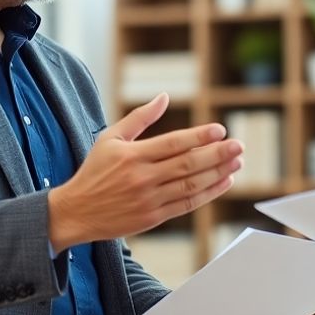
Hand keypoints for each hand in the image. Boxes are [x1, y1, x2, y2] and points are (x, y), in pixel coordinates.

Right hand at [48, 94, 243, 250]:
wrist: (77, 212)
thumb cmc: (94, 172)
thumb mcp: (110, 138)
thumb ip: (139, 118)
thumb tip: (164, 97)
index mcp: (132, 156)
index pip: (172, 143)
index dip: (199, 137)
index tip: (220, 130)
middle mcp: (142, 178)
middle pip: (187, 164)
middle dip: (217, 154)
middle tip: (238, 146)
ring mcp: (149, 199)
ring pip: (191, 185)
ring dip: (218, 173)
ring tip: (237, 162)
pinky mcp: (154, 217)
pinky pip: (187, 204)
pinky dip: (208, 193)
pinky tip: (224, 182)